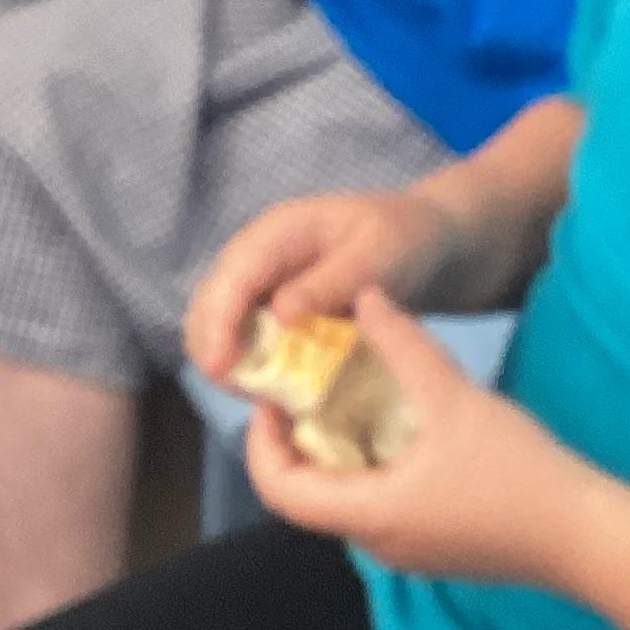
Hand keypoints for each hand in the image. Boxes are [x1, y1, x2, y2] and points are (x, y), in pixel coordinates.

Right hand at [186, 187, 484, 384]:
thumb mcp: (379, 254)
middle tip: (249, 395)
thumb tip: (280, 315)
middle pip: (208, 305)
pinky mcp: (270, 310)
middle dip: (215, 350)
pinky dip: (253, 368)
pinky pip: (245, 343)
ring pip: (218, 329)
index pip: (231, 277)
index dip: (218, 323)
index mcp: (278, 231)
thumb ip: (332, 281)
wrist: (422, 243)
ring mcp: (259, 283)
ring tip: (266, 397)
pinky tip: (279, 391)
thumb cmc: (405, 240)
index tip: (220, 368)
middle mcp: (257, 255)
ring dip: (232, 364)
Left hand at [244, 290, 595, 584]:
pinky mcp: (438, 551)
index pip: (279, 489)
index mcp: (368, 514)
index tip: (272, 398)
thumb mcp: (454, 399)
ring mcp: (409, 553)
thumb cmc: (518, 473)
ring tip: (352, 404)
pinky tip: (404, 435)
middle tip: (309, 393)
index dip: (260, 441)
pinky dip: (374, 473)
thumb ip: (404, 345)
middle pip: (309, 497)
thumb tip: (367, 297)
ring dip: (339, 458)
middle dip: (299, 444)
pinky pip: (384, 512)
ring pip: (348, 505)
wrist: (586, 538)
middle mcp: (377, 543)